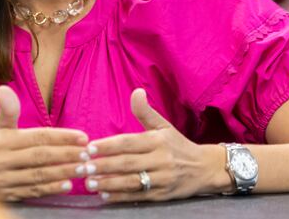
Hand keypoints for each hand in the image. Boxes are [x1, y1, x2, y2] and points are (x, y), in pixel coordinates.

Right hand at [0, 85, 89, 200]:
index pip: (37, 137)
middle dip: (66, 155)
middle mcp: (2, 160)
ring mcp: (5, 180)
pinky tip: (67, 185)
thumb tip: (3, 89)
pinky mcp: (8, 195)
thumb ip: (7, 109)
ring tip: (82, 168)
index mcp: (2, 140)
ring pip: (39, 176)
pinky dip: (51, 189)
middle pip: (40, 157)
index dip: (61, 137)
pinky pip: (32, 192)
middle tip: (88, 153)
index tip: (82, 137)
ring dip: (63, 172)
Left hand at [84, 88, 228, 202]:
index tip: (89, 148)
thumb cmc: (178, 145)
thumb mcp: (164, 126)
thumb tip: (136, 91)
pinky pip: (139, 196)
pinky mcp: (163, 195)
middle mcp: (161, 159)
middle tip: (83, 167)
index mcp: (158, 140)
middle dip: (104, 166)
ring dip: (109, 183)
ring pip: (132, 182)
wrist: (206, 169)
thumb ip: (146, 112)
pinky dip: (121, 197)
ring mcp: (162, 179)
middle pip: (128, 163)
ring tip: (90, 183)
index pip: (129, 142)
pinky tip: (105, 195)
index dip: (109, 146)